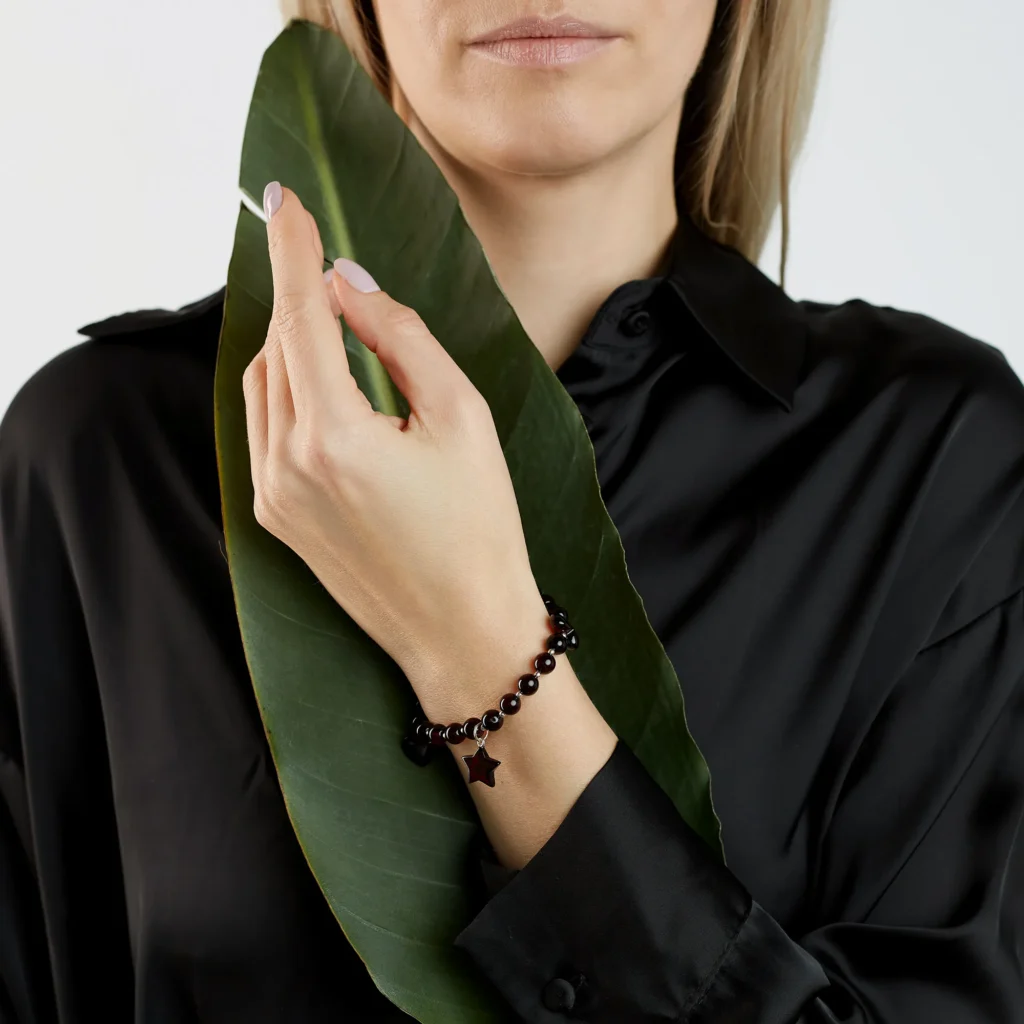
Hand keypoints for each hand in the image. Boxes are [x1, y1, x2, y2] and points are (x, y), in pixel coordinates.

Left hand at [242, 183, 545, 705]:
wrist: (463, 633)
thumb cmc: (479, 529)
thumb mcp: (462, 418)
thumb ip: (401, 340)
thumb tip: (351, 284)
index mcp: (335, 437)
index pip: (300, 315)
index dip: (293, 249)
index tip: (285, 199)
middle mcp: (287, 464)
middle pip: (277, 347)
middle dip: (300, 299)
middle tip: (333, 271)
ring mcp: (273, 496)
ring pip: (263, 387)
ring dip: (293, 345)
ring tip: (339, 333)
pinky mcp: (275, 518)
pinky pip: (265, 429)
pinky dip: (287, 391)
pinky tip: (326, 389)